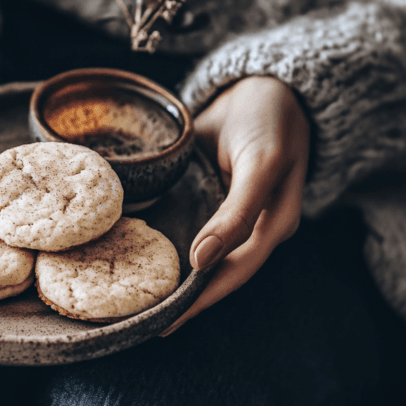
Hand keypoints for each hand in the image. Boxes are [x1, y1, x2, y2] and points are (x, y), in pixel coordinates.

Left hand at [161, 76, 309, 335]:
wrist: (267, 82)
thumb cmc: (270, 119)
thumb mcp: (261, 164)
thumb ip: (237, 212)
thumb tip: (203, 261)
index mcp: (272, 227)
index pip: (231, 276)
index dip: (199, 301)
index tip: (162, 323)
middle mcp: (252, 227)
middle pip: (214, 273)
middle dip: (181, 298)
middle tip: (138, 320)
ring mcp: (231, 213)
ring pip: (200, 254)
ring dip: (171, 274)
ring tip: (133, 296)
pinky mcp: (212, 196)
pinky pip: (188, 225)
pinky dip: (165, 241)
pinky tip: (137, 251)